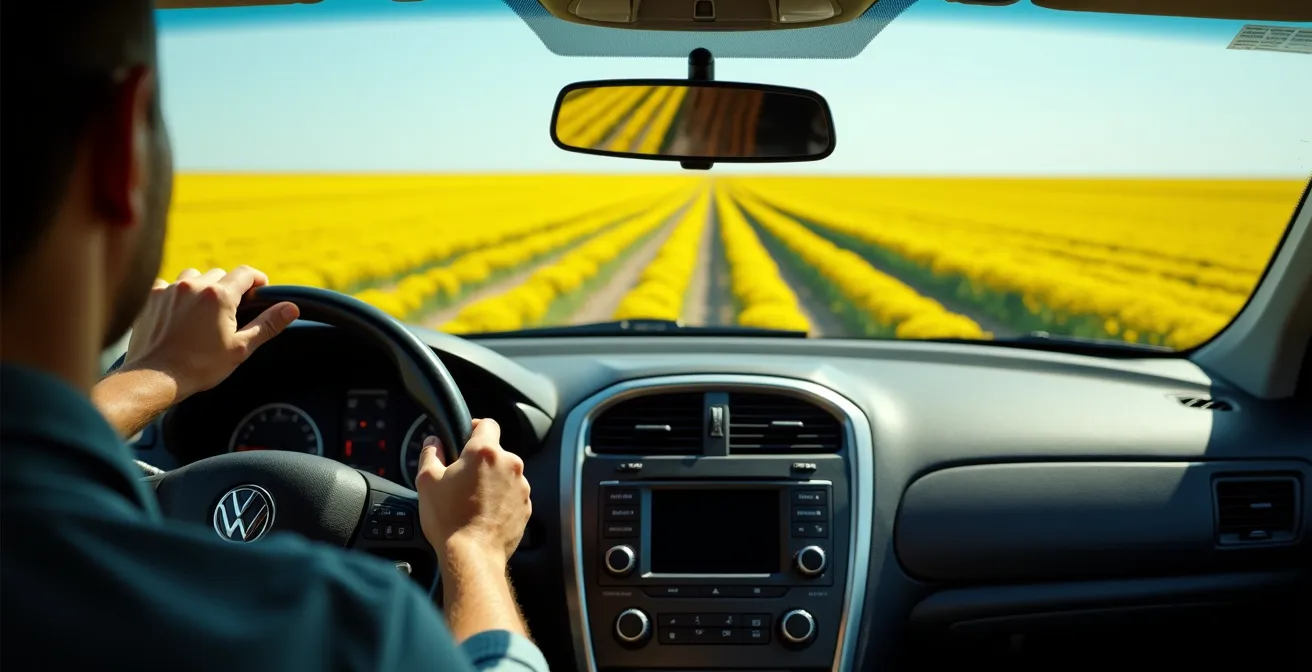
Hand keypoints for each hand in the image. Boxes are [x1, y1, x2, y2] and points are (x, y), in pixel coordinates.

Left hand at [122, 266, 299, 399]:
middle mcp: (194, 285)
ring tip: (204, 309)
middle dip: (229, 287)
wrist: (155, 377)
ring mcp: (170, 289)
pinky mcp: (151, 297)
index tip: (261, 289)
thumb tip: (292, 308)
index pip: (245, 273)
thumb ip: (267, 324)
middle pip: (220, 274)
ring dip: (202, 287)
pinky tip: (179, 311)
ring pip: (194, 276)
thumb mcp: (240, 348)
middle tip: (232, 309)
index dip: (257, 279)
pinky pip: (168, 285)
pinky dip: (176, 293)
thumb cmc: (201, 366)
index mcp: (220, 296)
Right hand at [414, 418, 531, 566]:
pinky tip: (483, 513)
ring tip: (472, 501)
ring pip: (505, 474)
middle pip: (496, 452)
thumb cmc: (449, 520)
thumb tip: (434, 443)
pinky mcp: (526, 506)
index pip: (487, 424)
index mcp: (485, 452)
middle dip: (480, 462)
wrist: (472, 555)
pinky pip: (512, 495)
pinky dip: (501, 500)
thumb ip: (430, 453)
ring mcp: (521, 486)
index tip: (466, 437)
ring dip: (492, 481)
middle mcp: (509, 465)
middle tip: (461, 479)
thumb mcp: (427, 481)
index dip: (474, 428)